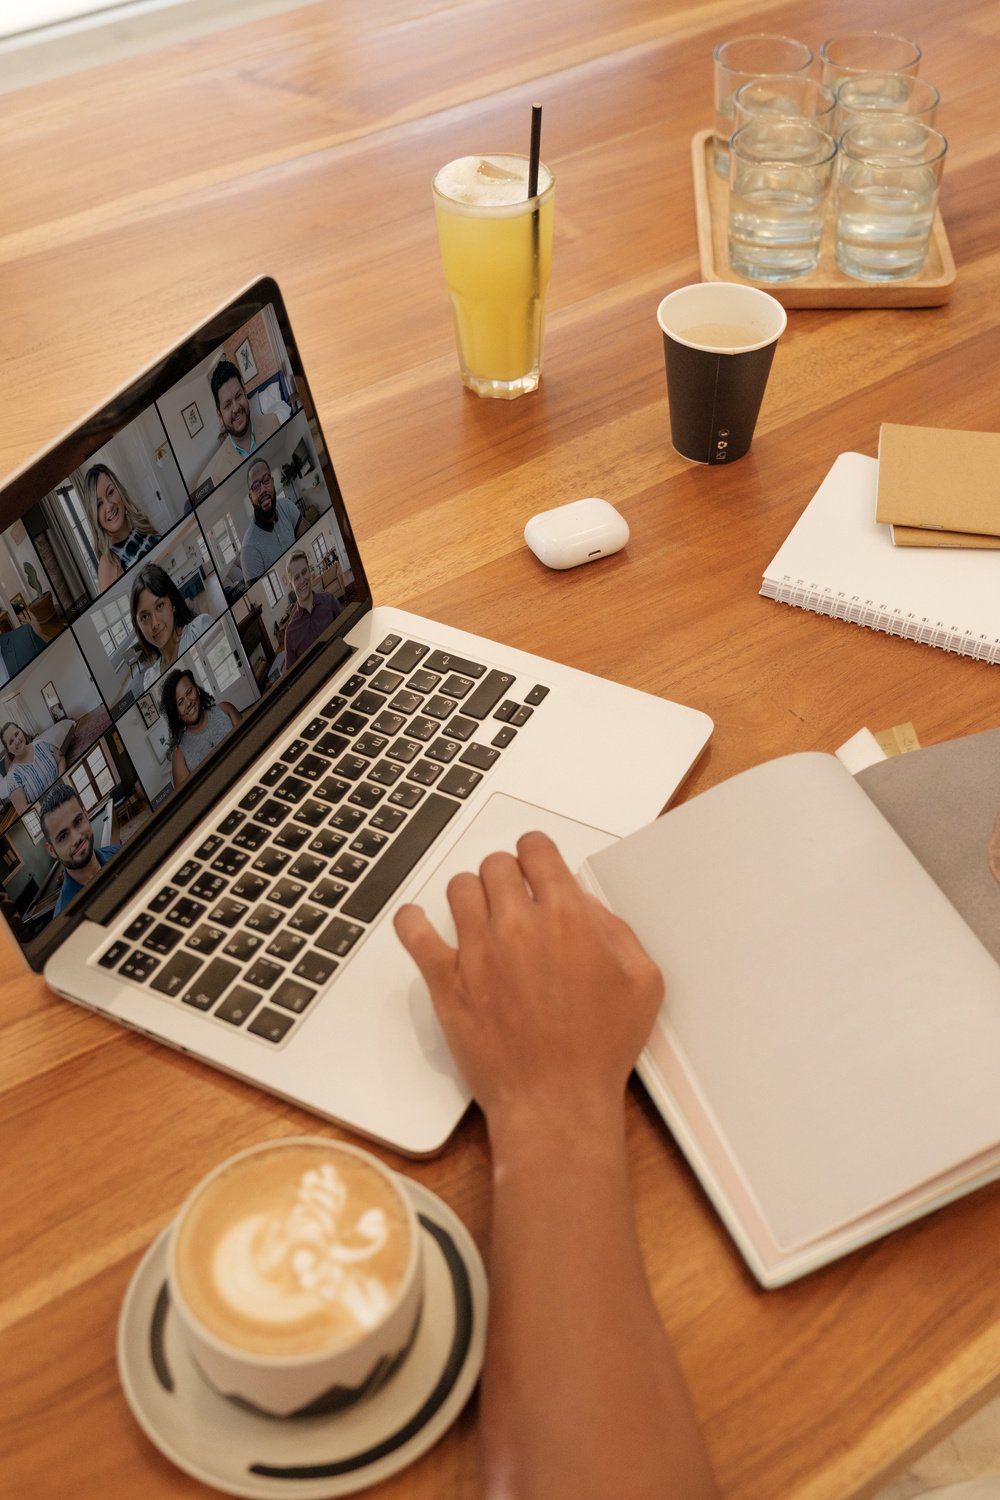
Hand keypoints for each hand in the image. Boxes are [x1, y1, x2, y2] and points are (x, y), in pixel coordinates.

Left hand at [393, 830, 663, 1141]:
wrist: (555, 1101)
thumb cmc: (597, 1050)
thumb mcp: (641, 982)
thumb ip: (617, 930)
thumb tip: (587, 906)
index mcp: (566, 918)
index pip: (537, 850)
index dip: (536, 852)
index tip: (534, 861)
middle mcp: (517, 926)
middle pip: (495, 865)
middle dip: (506, 875)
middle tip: (513, 896)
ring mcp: (477, 951)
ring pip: (459, 888)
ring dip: (471, 894)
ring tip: (480, 913)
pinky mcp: (446, 981)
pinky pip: (414, 931)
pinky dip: (413, 920)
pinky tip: (418, 921)